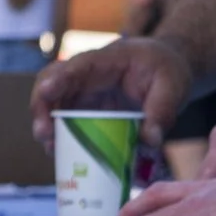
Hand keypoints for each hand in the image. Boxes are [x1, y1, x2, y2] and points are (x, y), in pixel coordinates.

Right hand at [30, 37, 190, 148]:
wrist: (165, 71)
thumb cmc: (167, 70)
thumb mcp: (173, 85)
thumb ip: (163, 110)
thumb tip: (150, 140)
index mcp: (108, 60)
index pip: (78, 65)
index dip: (59, 77)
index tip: (46, 90)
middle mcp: (88, 75)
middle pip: (52, 82)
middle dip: (42, 106)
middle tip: (44, 133)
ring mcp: (84, 92)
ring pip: (53, 103)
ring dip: (47, 126)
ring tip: (51, 149)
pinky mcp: (86, 109)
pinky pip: (65, 121)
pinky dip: (61, 137)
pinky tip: (61, 155)